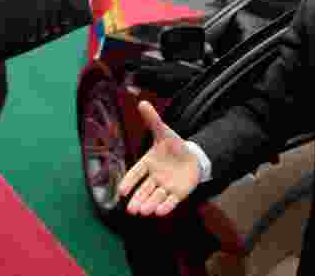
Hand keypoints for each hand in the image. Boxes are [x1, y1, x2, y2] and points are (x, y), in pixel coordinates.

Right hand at [118, 101, 200, 216]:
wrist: (193, 155)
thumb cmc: (174, 145)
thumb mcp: (163, 131)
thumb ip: (153, 120)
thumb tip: (142, 101)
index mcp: (148, 163)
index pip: (136, 173)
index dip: (129, 182)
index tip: (121, 191)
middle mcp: (154, 177)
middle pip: (144, 190)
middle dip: (138, 199)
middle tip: (131, 210)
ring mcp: (166, 186)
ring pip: (155, 197)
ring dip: (149, 204)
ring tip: (144, 212)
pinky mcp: (178, 193)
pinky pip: (171, 201)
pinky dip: (165, 206)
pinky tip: (159, 212)